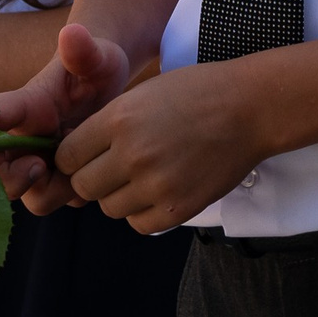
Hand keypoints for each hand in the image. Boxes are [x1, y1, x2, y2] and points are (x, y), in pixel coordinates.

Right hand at [0, 22, 132, 213]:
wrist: (110, 87)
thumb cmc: (96, 66)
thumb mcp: (97, 57)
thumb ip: (84, 51)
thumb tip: (72, 33)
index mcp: (18, 107)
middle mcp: (15, 138)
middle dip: (7, 180)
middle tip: (40, 166)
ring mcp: (30, 161)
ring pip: (18, 195)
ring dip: (47, 189)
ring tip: (76, 165)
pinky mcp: (51, 180)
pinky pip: (48, 200)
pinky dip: (67, 194)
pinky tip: (88, 171)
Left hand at [57, 57, 272, 234]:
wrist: (251, 107)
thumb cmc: (198, 93)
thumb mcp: (144, 93)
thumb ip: (108, 124)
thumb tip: (75, 156)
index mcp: (119, 118)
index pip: (66, 157)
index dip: (73, 158)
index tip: (88, 157)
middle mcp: (132, 153)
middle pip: (83, 187)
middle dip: (93, 179)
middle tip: (116, 169)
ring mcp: (156, 183)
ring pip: (109, 208)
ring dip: (120, 196)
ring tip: (145, 176)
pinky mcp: (178, 207)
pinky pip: (139, 223)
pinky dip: (145, 211)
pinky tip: (161, 190)